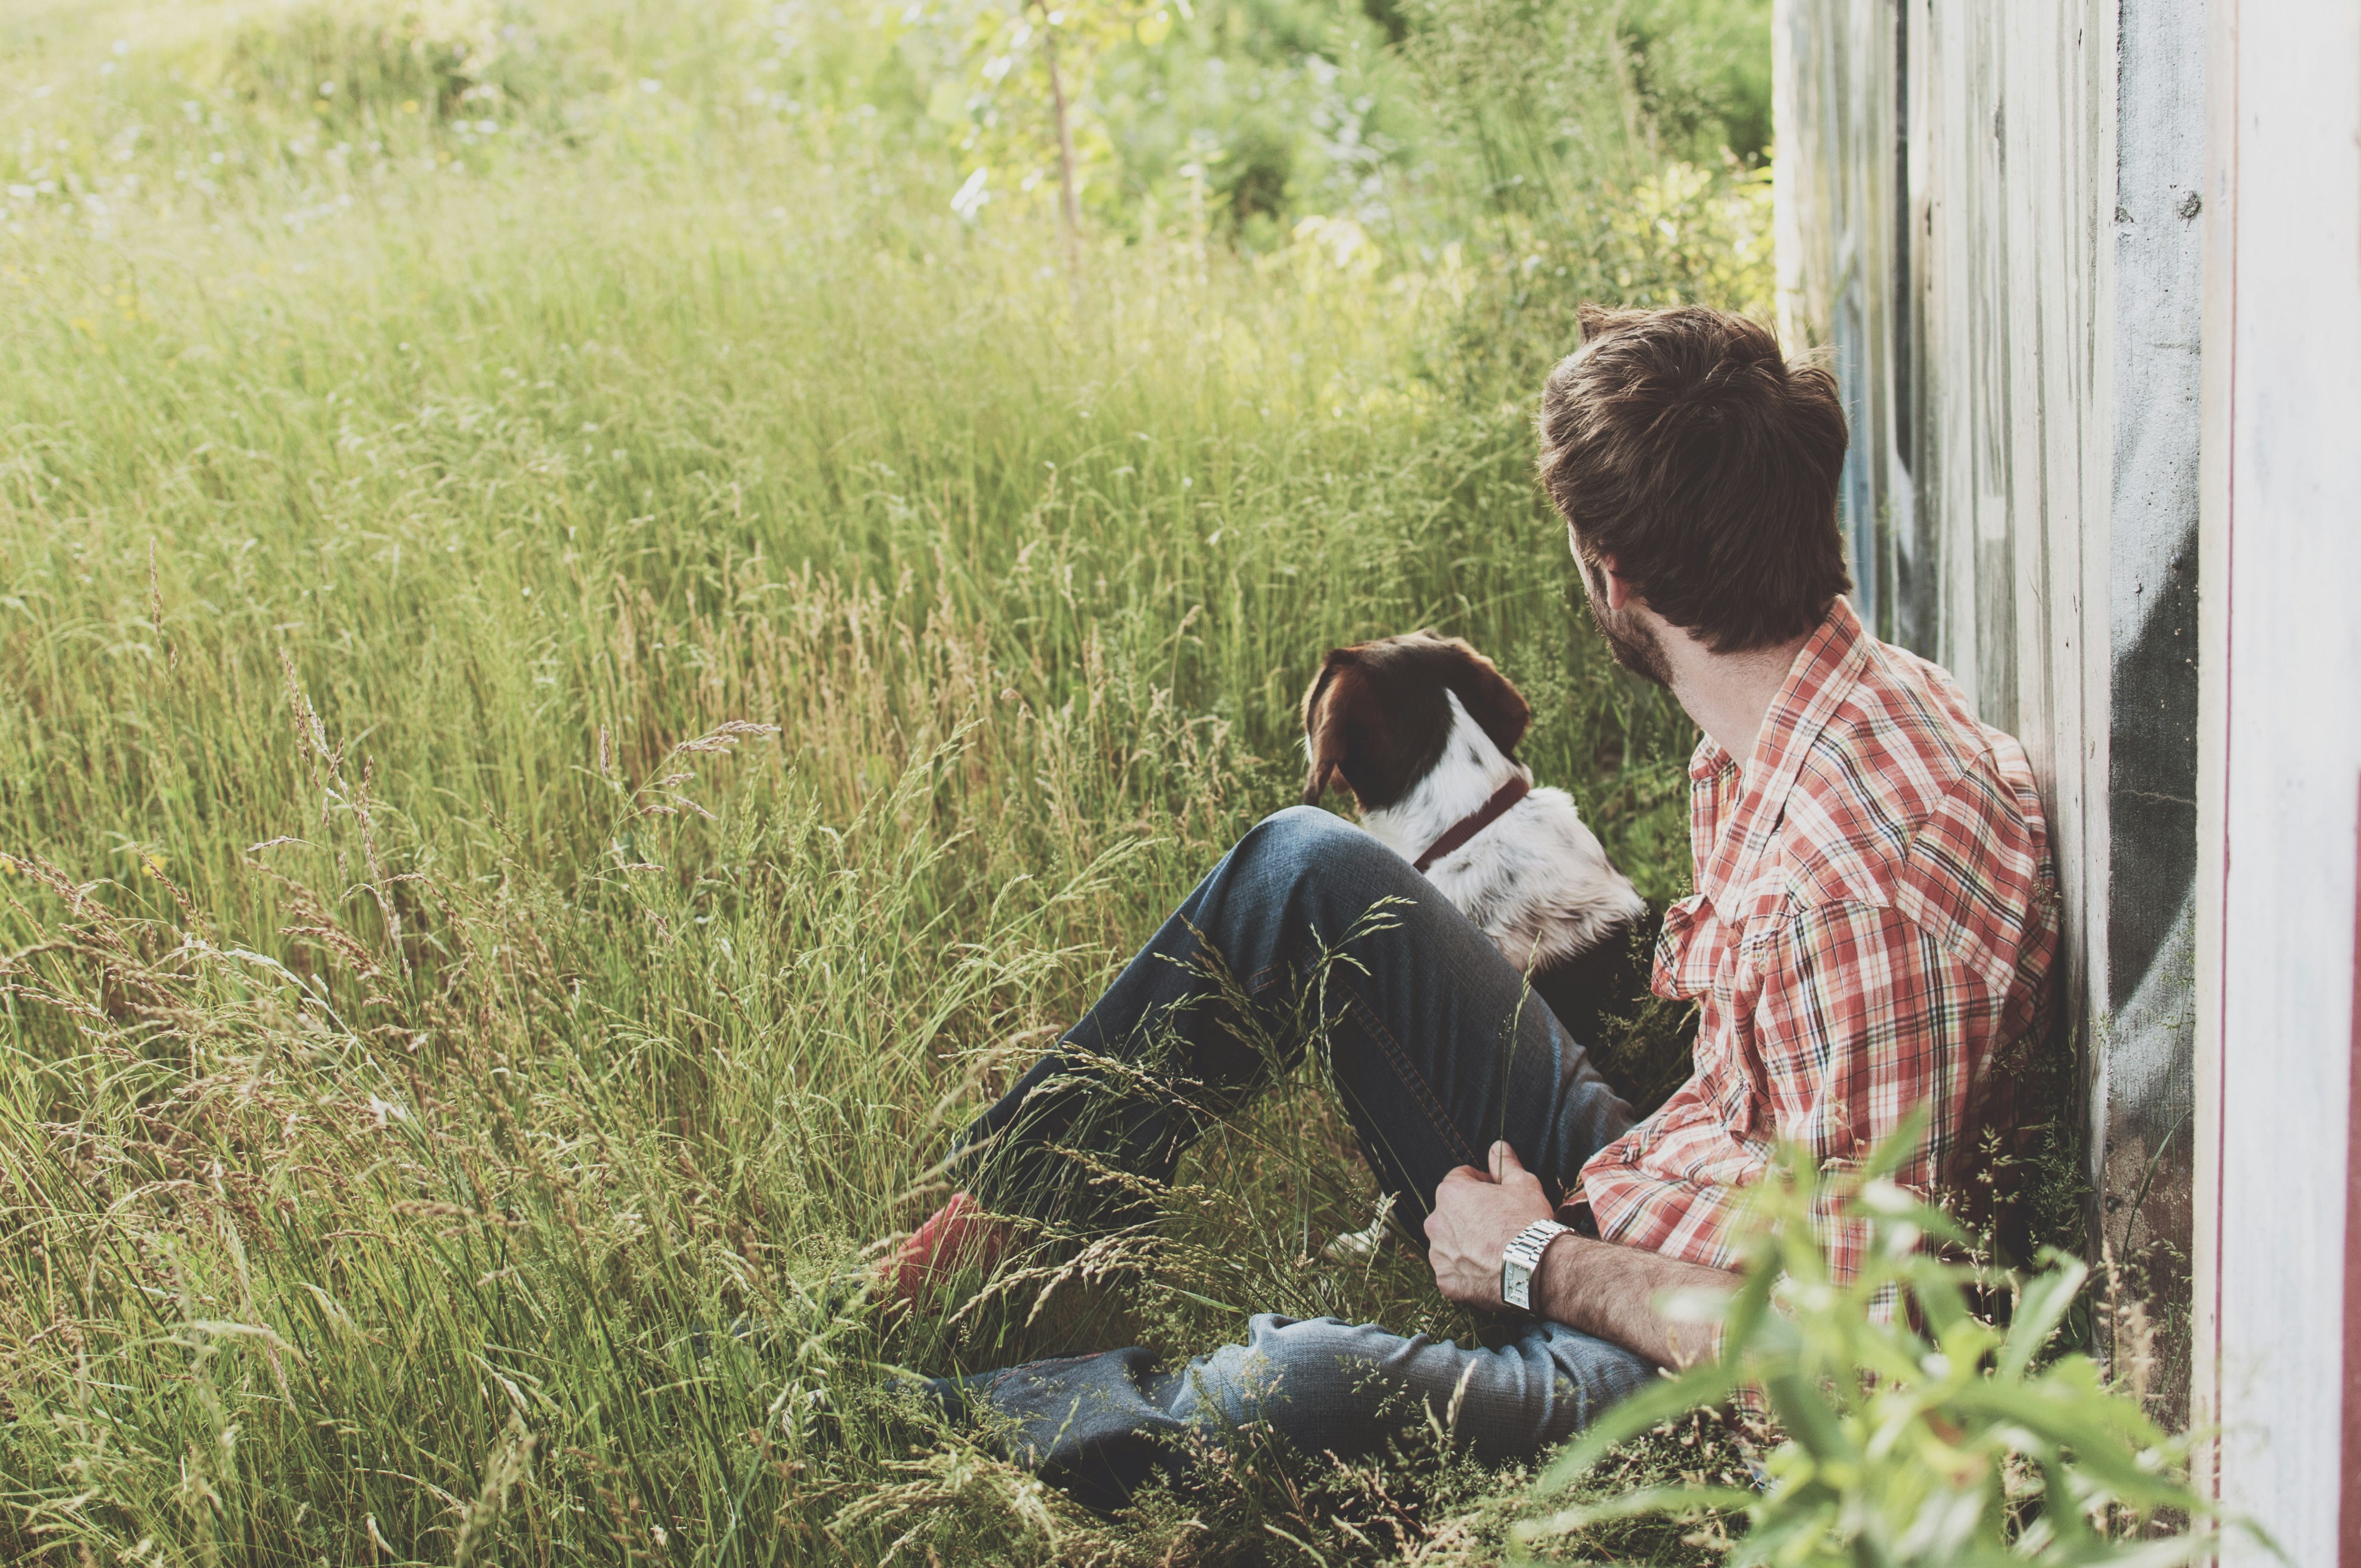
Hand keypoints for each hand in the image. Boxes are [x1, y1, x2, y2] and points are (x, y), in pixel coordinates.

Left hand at [1423, 1141, 1555, 1309]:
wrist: (1533, 1268)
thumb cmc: (1527, 1222)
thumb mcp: (1523, 1184)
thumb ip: (1505, 1164)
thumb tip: (1498, 1147)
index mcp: (1450, 1193)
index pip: (1460, 1178)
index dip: (1482, 1183)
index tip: (1499, 1194)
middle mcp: (1435, 1222)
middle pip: (1451, 1211)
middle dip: (1470, 1214)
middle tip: (1498, 1224)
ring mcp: (1438, 1254)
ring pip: (1449, 1242)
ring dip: (1465, 1243)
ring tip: (1494, 1250)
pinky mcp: (1445, 1281)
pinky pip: (1452, 1271)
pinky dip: (1466, 1271)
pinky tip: (1488, 1270)